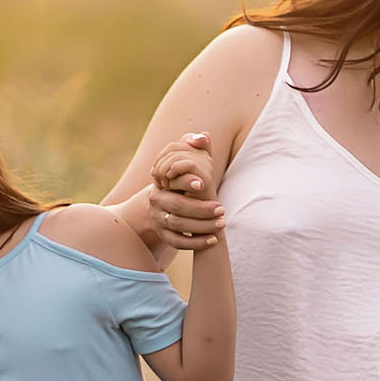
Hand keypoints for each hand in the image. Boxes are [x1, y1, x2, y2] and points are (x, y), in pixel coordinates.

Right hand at [128, 133, 222, 251]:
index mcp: (161, 183)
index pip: (172, 184)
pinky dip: (196, 243)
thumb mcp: (184, 163)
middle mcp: (156, 201)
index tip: (204, 184)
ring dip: (201, 227)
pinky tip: (213, 240)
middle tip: (222, 210)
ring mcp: (158, 219)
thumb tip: (204, 137)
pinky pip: (177, 243)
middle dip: (201, 210)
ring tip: (222, 224)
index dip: (186, 183)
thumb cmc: (181, 180)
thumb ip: (193, 148)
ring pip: (177, 226)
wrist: (163, 204)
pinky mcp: (164, 235)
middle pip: (176, 208)